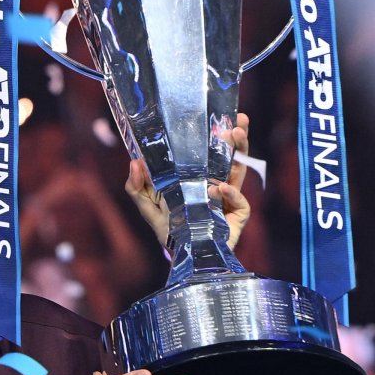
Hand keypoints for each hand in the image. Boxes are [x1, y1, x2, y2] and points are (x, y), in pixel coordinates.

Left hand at [125, 114, 251, 250]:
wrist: (184, 258)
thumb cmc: (172, 231)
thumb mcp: (148, 207)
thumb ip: (138, 186)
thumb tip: (135, 161)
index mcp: (201, 179)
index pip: (212, 153)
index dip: (217, 136)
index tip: (221, 116)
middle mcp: (219, 185)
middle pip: (231, 157)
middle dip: (237, 138)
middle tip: (239, 119)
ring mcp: (230, 200)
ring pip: (240, 173)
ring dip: (239, 153)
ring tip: (236, 135)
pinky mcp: (237, 216)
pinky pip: (239, 201)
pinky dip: (230, 193)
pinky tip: (218, 188)